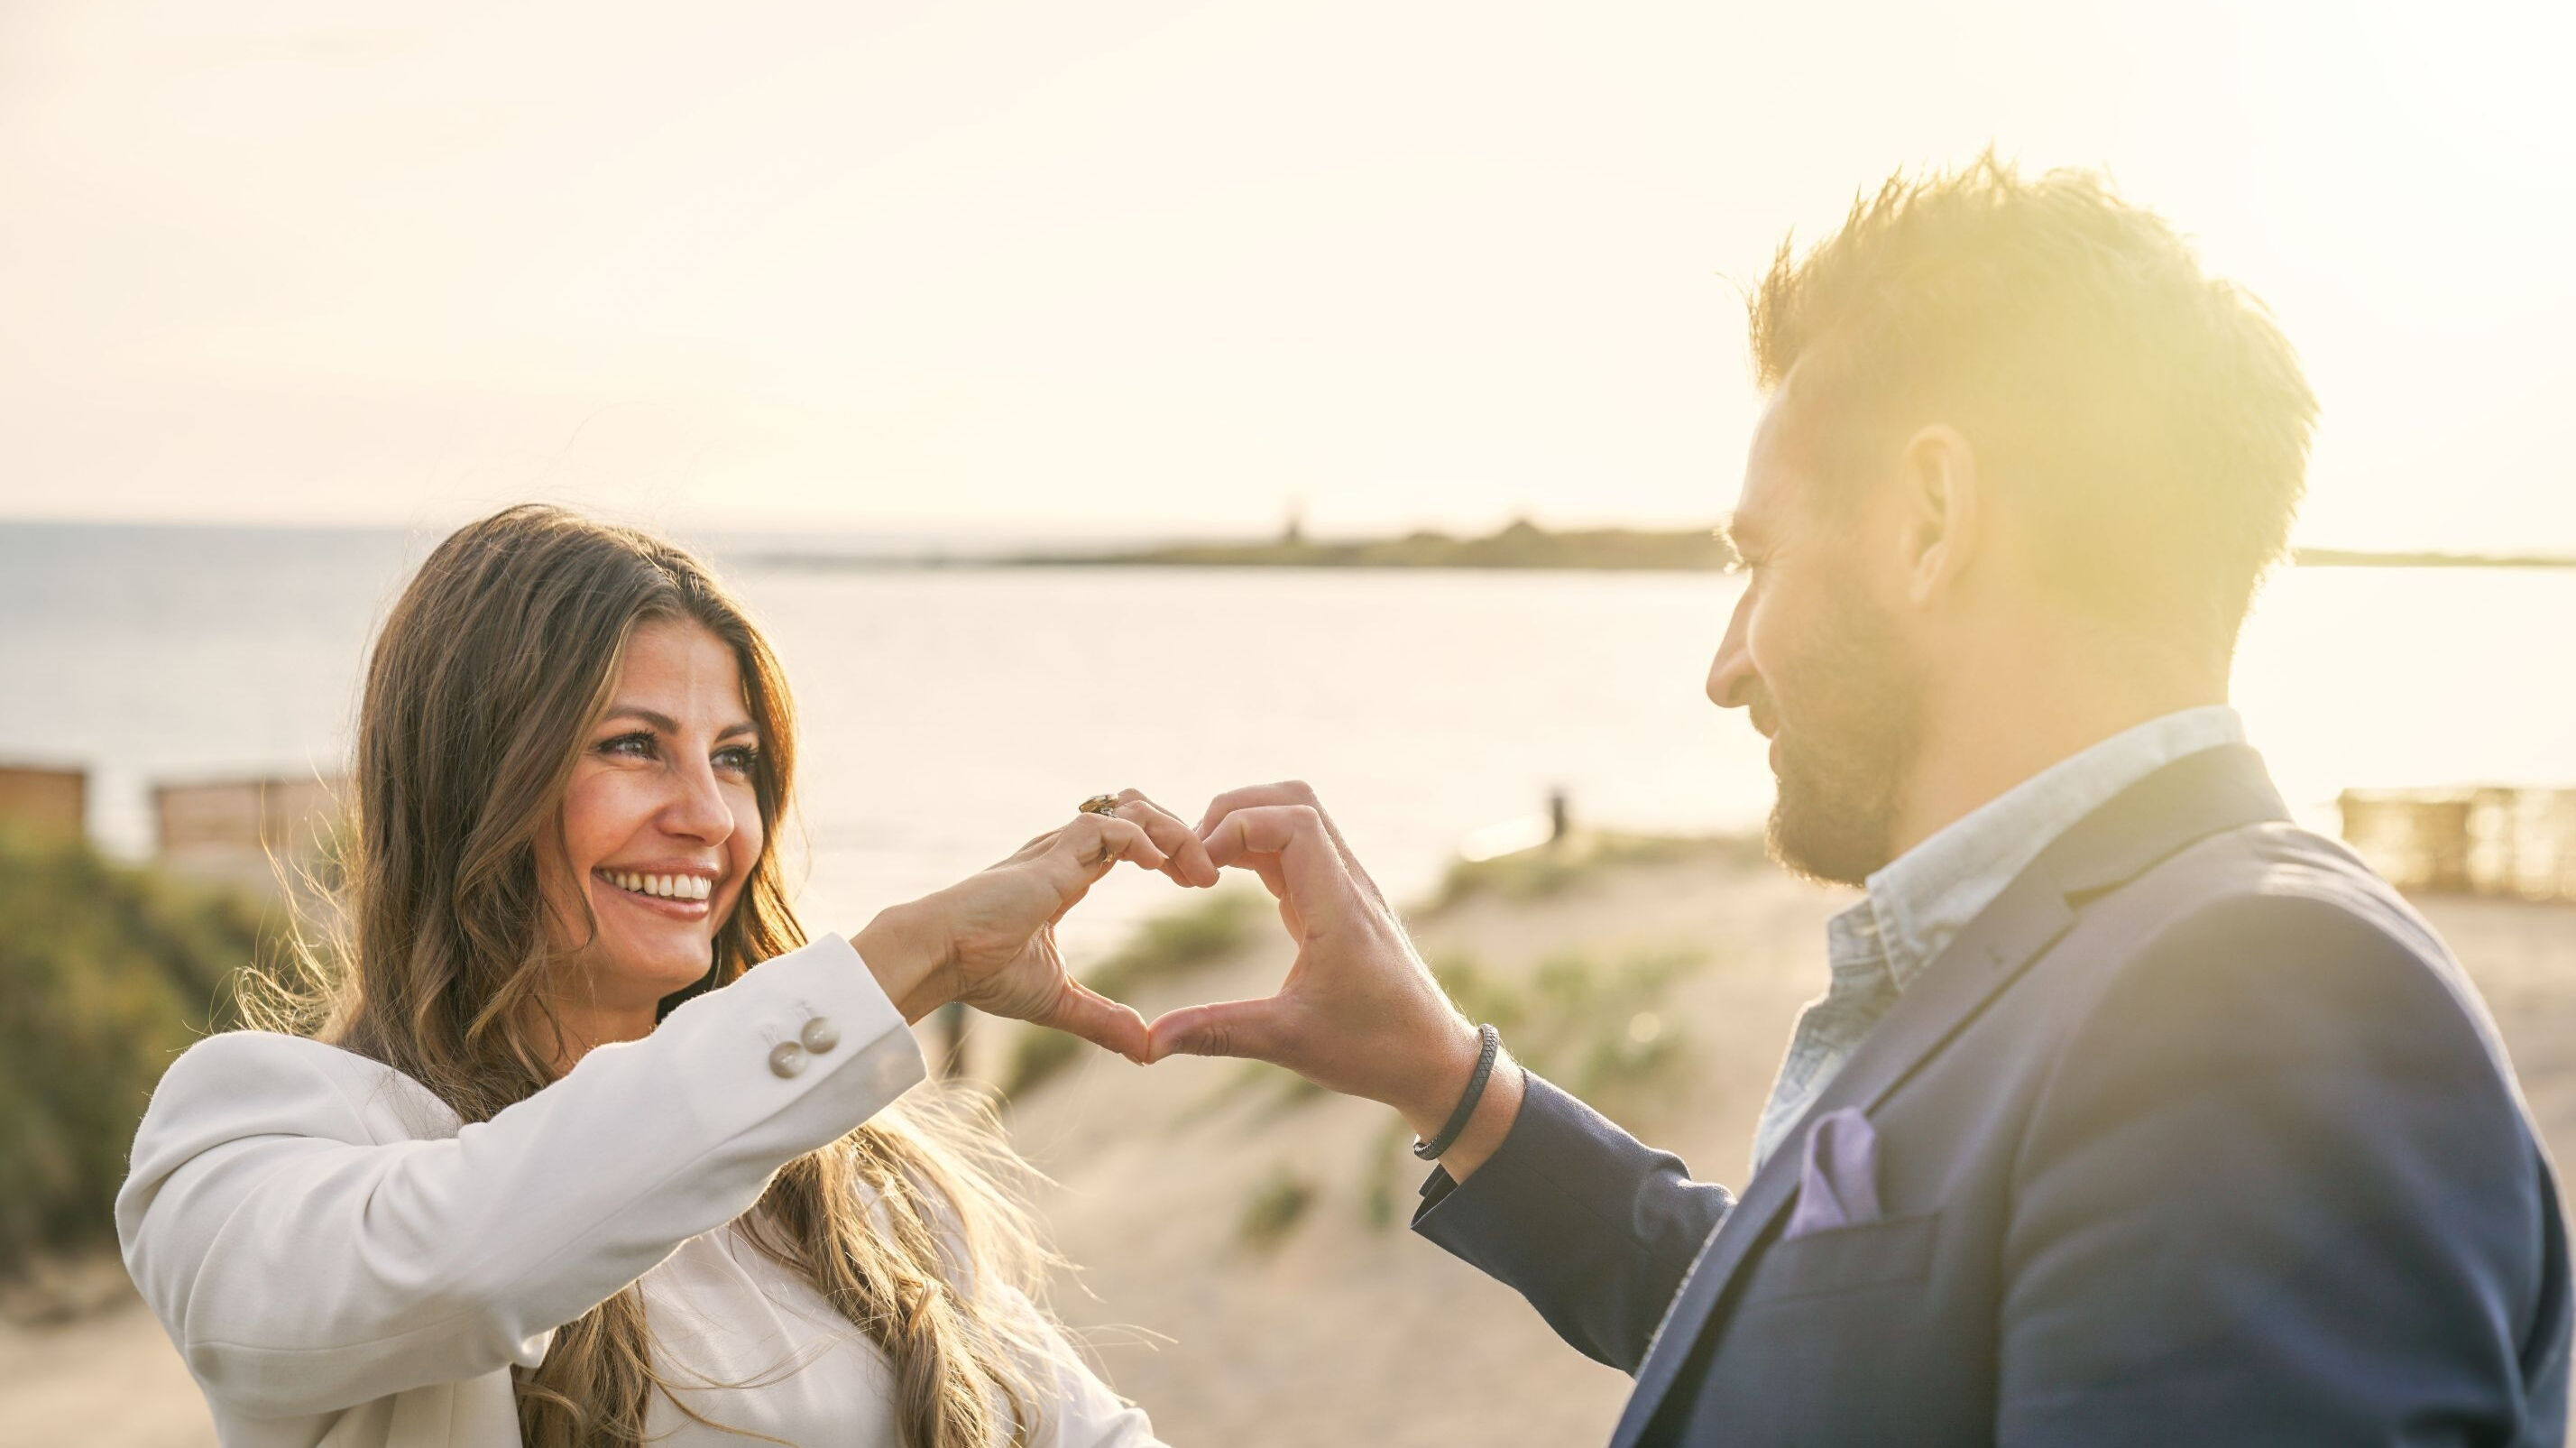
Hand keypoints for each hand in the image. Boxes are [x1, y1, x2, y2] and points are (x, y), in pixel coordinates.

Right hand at [859, 795, 1218, 1061]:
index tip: (1195, 882)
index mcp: (1069, 874)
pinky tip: (1160, 869)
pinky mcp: (1052, 855)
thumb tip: (1145, 1050)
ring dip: (1173, 834)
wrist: (938, 958)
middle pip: (1138, 811)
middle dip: (1181, 834)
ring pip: (1130, 809)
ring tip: (1197, 873)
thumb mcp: (1056, 1000)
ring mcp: (1059, 848)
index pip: (1130, 840)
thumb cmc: (981, 973)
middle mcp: (1066, 853)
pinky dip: (1143, 840)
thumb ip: (1101, 1019)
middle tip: (1208, 877)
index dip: (1167, 850)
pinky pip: (1110, 827)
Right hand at [1142, 783, 1508, 1155]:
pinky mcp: (1342, 902)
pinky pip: (1300, 849)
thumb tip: (1150, 1043)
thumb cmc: (1374, 1050)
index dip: (1236, 827)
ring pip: (1299, 818)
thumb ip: (1219, 1032)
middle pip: (1294, 801)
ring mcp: (1348, 889)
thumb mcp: (1289, 1042)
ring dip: (1247, 826)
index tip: (1197, 873)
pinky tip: (1226, 879)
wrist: (1435, 1060)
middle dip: (1234, 812)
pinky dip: (1259, 849)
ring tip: (1202, 866)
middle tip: (1191, 858)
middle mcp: (1349, 885)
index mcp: (1340, 908)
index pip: (1293, 822)